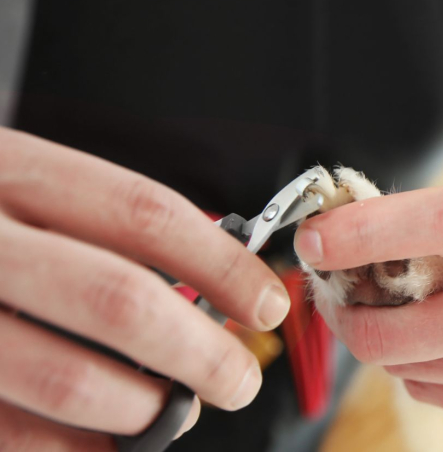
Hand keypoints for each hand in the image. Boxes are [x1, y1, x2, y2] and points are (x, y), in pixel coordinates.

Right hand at [0, 128, 290, 449]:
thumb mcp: (14, 190)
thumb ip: (95, 229)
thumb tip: (208, 287)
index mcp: (4, 169)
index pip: (142, 211)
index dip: (222, 264)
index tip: (267, 303)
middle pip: (118, 299)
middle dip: (200, 351)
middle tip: (238, 378)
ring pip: (66, 377)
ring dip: (143, 409)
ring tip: (174, 412)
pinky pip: (10, 434)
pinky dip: (72, 450)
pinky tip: (102, 445)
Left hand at [295, 186, 442, 425]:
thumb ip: (438, 221)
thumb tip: (345, 234)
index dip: (370, 229)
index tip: (318, 236)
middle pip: (399, 327)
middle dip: (347, 310)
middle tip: (336, 287)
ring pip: (402, 365)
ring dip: (382, 335)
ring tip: (403, 306)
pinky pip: (428, 389)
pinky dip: (417, 362)